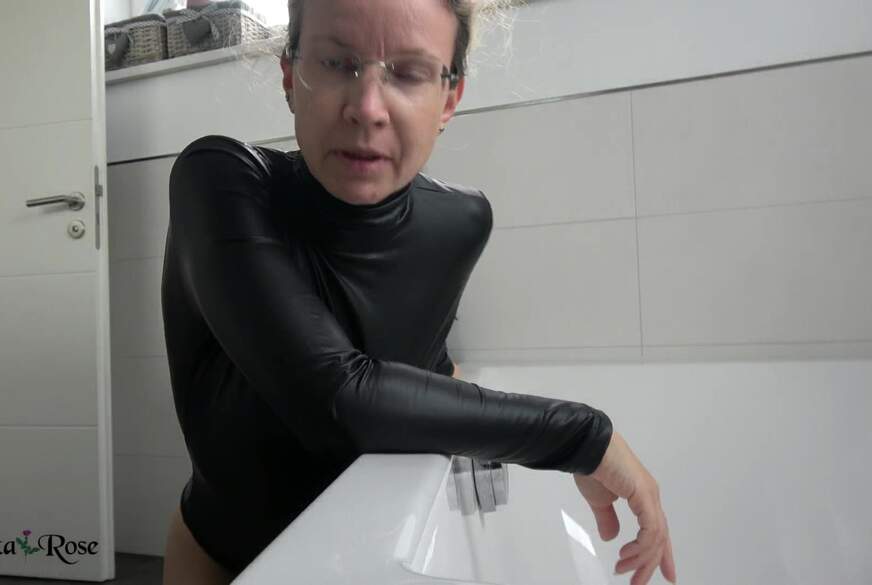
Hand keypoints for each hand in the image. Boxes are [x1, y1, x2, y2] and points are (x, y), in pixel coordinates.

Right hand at [573, 431, 676, 584]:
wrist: (586, 446)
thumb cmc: (591, 465)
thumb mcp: (599, 500)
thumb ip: (607, 519)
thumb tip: (611, 537)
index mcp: (643, 496)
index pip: (657, 530)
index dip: (661, 554)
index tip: (664, 575)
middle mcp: (651, 496)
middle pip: (659, 538)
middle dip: (649, 564)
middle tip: (637, 582)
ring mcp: (649, 495)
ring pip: (655, 537)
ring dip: (640, 558)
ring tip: (623, 569)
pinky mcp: (643, 495)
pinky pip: (650, 529)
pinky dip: (641, 545)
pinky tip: (628, 554)